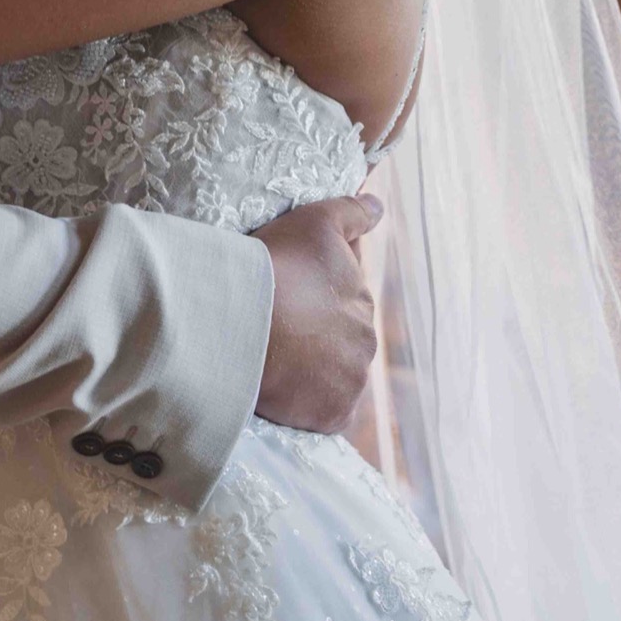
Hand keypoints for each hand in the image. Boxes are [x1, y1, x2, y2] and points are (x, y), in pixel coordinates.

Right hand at [253, 194, 380, 433]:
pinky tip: (280, 392)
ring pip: (330, 378)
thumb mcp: (314, 223)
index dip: (305, 297)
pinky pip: (323, 414)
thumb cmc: (275, 265)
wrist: (240, 319)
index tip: (278, 295)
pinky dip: (306, 407)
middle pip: (335, 342)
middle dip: (310, 337)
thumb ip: (352, 212)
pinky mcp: (333, 415)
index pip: (338, 301)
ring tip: (269, 362)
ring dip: (309, 373)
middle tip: (269, 330)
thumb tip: (380, 205)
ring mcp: (352, 381)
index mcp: (362, 300)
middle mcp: (366, 342)